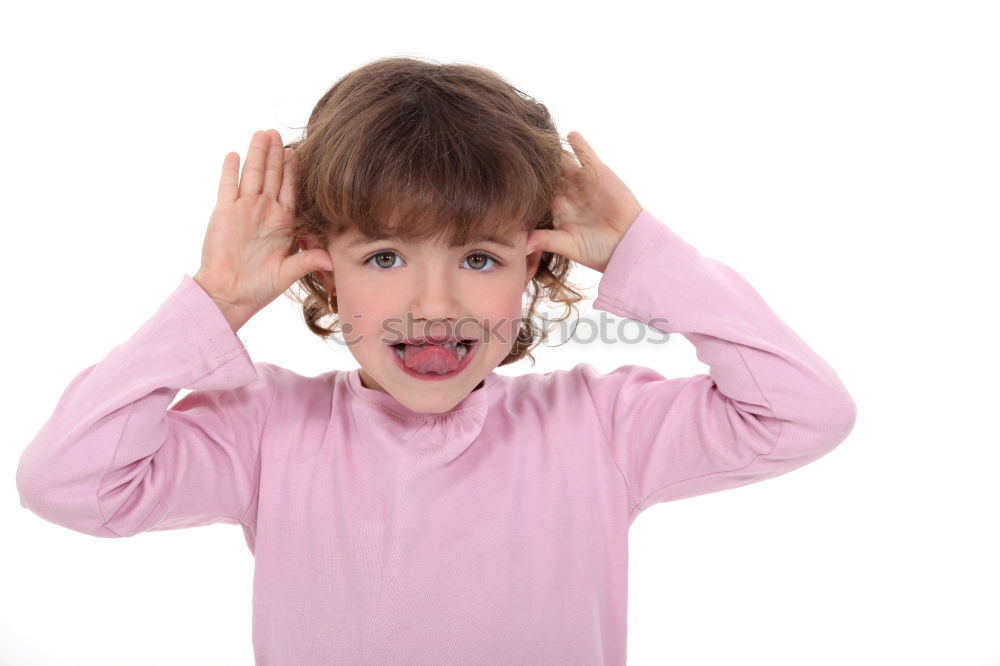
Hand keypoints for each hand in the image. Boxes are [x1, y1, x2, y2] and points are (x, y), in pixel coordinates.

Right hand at [193, 129, 332, 331]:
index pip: (290, 190)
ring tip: (262, 133)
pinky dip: (230, 171)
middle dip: (276, 154)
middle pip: (272, 176)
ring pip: (252, 175)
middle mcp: (264, 212)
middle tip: (279, 133)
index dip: (293, 171)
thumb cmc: (259, 287)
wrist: (229, 293)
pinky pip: (228, 187)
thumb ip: (308, 261)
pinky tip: (234, 154)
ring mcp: (243, 210)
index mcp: (282, 223)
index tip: (299, 153)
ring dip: (257, 154)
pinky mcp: (224, 212)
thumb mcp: (287, 273)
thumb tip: (332, 260)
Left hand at [526, 131, 642, 272]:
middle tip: (516, 149)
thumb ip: (546, 240)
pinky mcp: (597, 172)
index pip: (534, 193)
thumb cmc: (597, 251)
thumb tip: (521, 245)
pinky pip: (586, 154)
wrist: (628, 243)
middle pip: (546, 173)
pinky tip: (569, 134)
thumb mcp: (569, 246)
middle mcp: (565, 192)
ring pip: (562, 160)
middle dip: (534, 163)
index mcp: (554, 210)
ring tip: (538, 137)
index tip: (506, 177)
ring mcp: (580, 180)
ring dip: (552, 151)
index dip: (523, 186)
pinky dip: (579, 144)